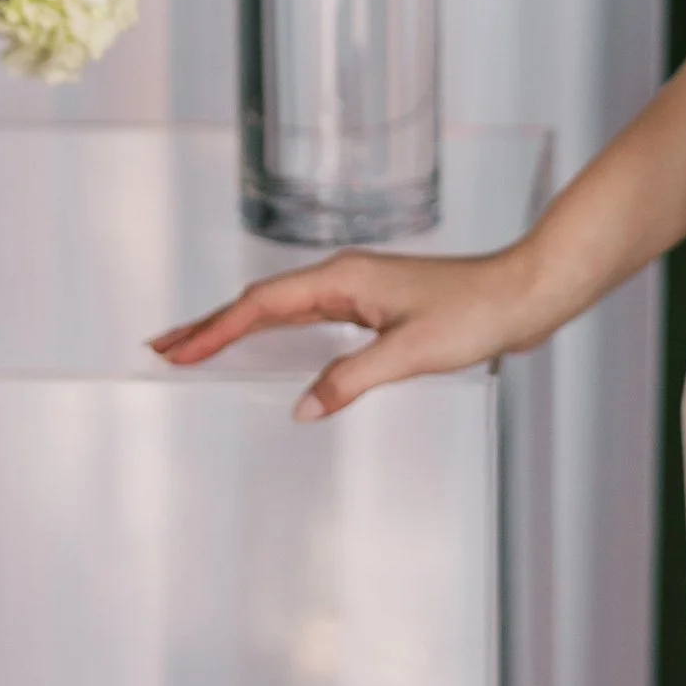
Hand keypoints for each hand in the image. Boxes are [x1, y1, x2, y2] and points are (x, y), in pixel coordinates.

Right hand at [151, 242, 547, 420]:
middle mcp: (345, 278)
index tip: (175, 351)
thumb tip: (303, 406)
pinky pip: (308, 319)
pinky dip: (274, 333)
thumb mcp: (410, 353)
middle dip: (210, 325)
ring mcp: (359, 291)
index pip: (261, 306)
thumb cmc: (477, 311)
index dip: (215, 330)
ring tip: (196, 345)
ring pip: (281, 310)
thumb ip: (351, 379)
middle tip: (161, 346)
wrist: (524, 293)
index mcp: (344, 279)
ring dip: (237, 328)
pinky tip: (266, 347)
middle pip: (260, 303)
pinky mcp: (375, 307)